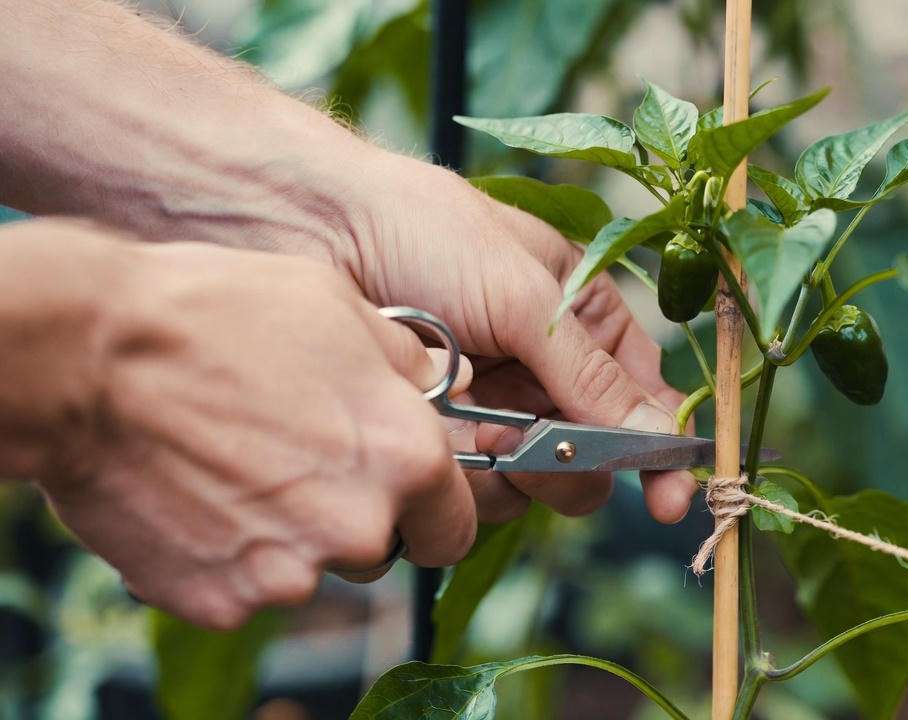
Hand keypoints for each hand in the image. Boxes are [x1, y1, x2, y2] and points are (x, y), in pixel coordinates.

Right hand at [37, 231, 476, 628]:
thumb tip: (436, 386)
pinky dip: (228, 557)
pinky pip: (245, 589)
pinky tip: (196, 497)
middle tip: (298, 465)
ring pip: (312, 570)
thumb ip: (405, 366)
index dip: (432, 510)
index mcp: (407, 456)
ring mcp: (290, 572)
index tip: (406, 498)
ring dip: (290, 537)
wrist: (89, 360)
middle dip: (353, 517)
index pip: (455, 524)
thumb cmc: (216, 317)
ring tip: (236, 470)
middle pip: (381, 548)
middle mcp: (362, 525)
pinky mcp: (223, 601)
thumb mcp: (339, 308)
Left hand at [334, 154, 697, 524]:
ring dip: (507, 465)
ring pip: (531, 479)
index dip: (660, 450)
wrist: (302, 226)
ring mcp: (487, 404)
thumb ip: (591, 374)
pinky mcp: (434, 435)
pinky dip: (456, 467)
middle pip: (591, 454)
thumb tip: (660, 436)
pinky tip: (429, 426)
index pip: (640, 395)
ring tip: (466, 424)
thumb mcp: (523, 295)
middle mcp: (540, 367)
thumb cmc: (420, 231)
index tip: (669, 500)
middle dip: (568, 461)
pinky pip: (469, 486)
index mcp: (580, 315)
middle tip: (529, 448)